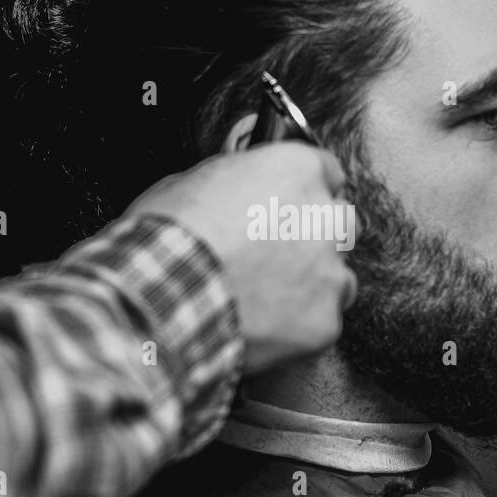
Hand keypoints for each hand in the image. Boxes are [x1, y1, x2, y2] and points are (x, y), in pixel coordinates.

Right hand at [124, 143, 358, 372]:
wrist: (157, 297)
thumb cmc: (165, 237)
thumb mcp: (191, 182)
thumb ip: (236, 181)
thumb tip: (237, 188)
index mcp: (296, 170)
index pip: (326, 172)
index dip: (303, 191)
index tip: (287, 206)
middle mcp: (324, 218)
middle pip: (339, 223)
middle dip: (313, 237)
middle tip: (273, 254)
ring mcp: (328, 273)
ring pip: (338, 276)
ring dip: (311, 284)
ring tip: (265, 297)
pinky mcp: (323, 322)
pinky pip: (324, 322)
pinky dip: (300, 326)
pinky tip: (264, 326)